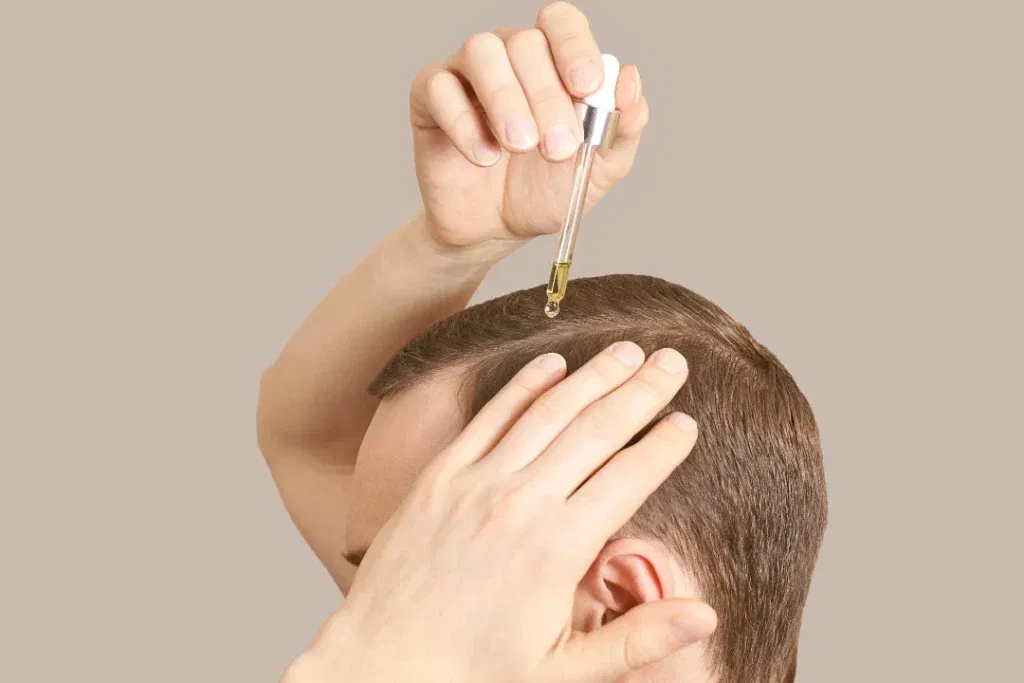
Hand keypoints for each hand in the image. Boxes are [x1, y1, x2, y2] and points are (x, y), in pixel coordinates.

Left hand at [286, 343, 715, 682]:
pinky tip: (552, 363)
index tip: (688, 422)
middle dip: (640, 392)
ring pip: (547, 414)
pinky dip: (523, 386)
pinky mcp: (440, 476)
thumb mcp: (563, 674)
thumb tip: (706, 616)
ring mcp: (476, 483)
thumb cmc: (473, 675)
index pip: (628, 479)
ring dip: (592, 377)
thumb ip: (635, 640)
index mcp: (557, 550)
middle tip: (673, 361)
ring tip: (627, 350)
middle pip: (595, 431)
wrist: (379, 664)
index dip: (663, 446)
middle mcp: (520, 503)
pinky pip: (489, 418)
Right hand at [409, 1, 648, 252]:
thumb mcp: (599, 168)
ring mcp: (466, 72)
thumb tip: (630, 78)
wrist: (495, 229)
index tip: (586, 87)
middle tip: (557, 148)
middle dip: (546, 96)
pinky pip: (439, 88)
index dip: (575, 46)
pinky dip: (464, 123)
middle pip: (525, 42)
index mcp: (553, 62)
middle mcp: (509, 56)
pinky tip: (483, 157)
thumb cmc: (545, 191)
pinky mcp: (428, 97)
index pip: (561, 22)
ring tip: (519, 146)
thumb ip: (623, 125)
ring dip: (506, 99)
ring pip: (481, 51)